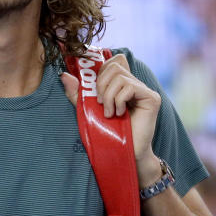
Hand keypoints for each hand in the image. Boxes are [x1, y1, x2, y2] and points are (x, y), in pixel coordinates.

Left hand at [60, 53, 160, 170]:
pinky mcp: (152, 98)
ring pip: (120, 76)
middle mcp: (135, 84)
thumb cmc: (108, 134)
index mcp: (122, 84)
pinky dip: (119, 101)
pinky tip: (120, 115)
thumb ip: (78, 93)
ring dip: (109, 97)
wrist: (123, 154)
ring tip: (109, 114)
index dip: (101, 72)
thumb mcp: (88, 110)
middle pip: (114, 66)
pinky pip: (129, 87)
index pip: (113, 62)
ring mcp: (144, 90)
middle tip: (101, 105)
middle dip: (101, 85)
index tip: (96, 93)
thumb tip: (63, 75)